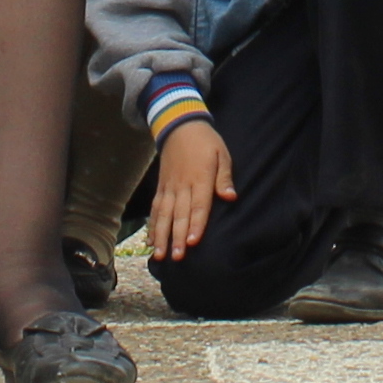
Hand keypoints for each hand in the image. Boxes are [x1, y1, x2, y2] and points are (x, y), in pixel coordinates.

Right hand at [146, 116, 235, 262]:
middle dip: (178, 237)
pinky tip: (151, 241)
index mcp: (200, 178)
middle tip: (177, 257)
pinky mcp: (161, 187)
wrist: (179, 126)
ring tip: (161, 254)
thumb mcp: (222, 154)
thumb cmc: (206, 142)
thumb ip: (224, 177)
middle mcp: (182, 185)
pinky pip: (155, 208)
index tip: (193, 242)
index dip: (196, 225)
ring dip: (162, 235)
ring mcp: (169, 187)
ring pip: (164, 214)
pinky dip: (152, 225)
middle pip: (180, 214)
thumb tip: (231, 197)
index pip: (198, 206)